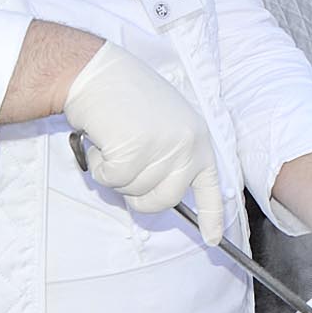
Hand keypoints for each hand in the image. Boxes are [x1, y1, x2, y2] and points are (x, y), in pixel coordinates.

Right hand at [63, 41, 223, 242]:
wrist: (98, 72)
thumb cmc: (126, 98)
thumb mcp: (164, 125)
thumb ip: (169, 158)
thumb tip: (159, 194)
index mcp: (197, 139)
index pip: (211, 186)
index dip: (212, 216)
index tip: (213, 240)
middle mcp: (188, 145)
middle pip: (165, 201)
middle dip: (138, 196)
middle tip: (122, 169)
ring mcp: (164, 147)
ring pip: (134, 191)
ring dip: (114, 173)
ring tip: (114, 140)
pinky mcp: (136, 149)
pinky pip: (112, 180)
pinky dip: (99, 166)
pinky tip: (102, 140)